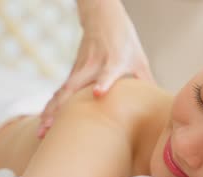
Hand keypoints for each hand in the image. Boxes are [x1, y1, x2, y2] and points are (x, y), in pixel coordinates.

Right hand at [37, 0, 154, 137]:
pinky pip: (60, 92)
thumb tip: (160, 105)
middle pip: (74, 87)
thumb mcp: (139, 58)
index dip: (104, 82)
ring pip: (62, 92)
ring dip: (51, 112)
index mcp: (114, 60)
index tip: (99, 93)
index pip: (108, 72)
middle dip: (62, 109)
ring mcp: (80, 69)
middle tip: (52, 128)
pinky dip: (51, 107)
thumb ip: (146, 82)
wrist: (101, 17)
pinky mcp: (73, 73)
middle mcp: (93, 65)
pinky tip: (44, 124)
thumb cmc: (124, 40)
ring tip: (42, 133)